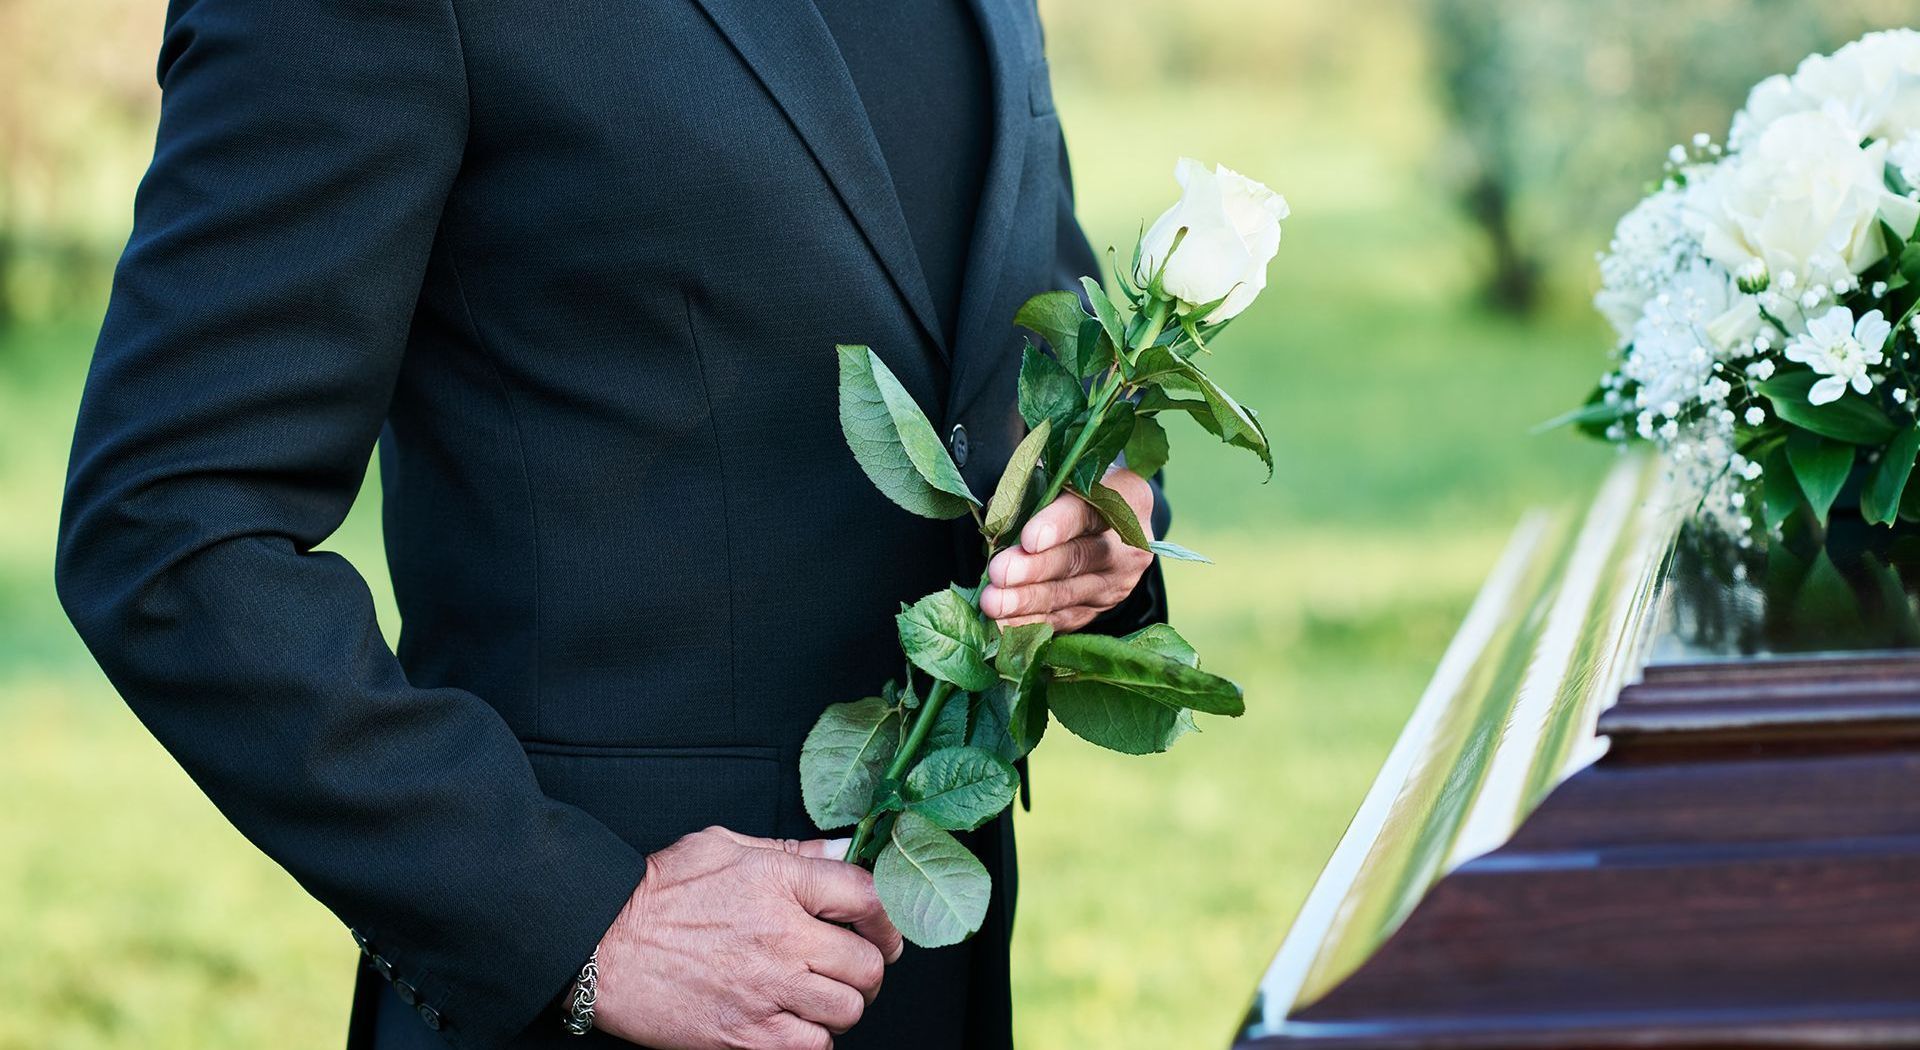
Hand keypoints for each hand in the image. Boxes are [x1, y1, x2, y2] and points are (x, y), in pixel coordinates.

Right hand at [592, 826, 902, 1049]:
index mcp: (778, 882)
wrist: (601, 945)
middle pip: (867, 962)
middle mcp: (781, 935)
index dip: (888, 915)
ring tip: (822, 995)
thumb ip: (789, 851)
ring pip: (847, 1009)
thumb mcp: (724, 846)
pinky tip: (795, 1023)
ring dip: (842, 1005)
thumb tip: (840, 850)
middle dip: (870, 966)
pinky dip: (813, 1039)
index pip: (867, 896)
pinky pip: (812, 1047)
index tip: (884, 928)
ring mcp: (766, 989)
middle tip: (854, 967)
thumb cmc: (657, 892)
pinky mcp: (746, 1034)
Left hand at [980, 467, 1154, 632]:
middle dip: (1034, 569)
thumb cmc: (1075, 489)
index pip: (1088, 510)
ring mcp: (1118, 582)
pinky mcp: (1100, 608)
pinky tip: (1003, 624)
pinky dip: (1031, 623)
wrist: (1107, 521)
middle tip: (999, 573)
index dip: (1057, 525)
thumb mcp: (1062, 475)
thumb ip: (1034, 491)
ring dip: (1026, 601)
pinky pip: (1064, 619)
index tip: (1029, 539)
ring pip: (1068, 594)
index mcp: (1125, 495)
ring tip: (993, 603)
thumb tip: (996, 520)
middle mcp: (1128, 543)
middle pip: (1077, 558)